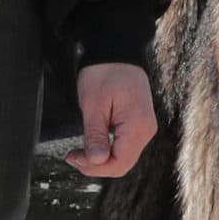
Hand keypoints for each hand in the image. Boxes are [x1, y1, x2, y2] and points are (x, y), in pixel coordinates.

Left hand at [66, 63, 157, 177]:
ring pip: (122, 157)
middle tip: (73, 156)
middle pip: (122, 164)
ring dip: (100, 159)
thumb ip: (95, 136)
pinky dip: (107, 150)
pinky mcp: (137, 124)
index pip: (119, 163)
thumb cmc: (104, 72)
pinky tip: (92, 145)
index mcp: (138, 126)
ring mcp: (143, 127)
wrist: (115, 52)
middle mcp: (146, 130)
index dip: (95, 168)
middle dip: (96, 165)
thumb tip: (96, 161)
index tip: (74, 158)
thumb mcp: (93, 105)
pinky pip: (123, 147)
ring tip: (79, 150)